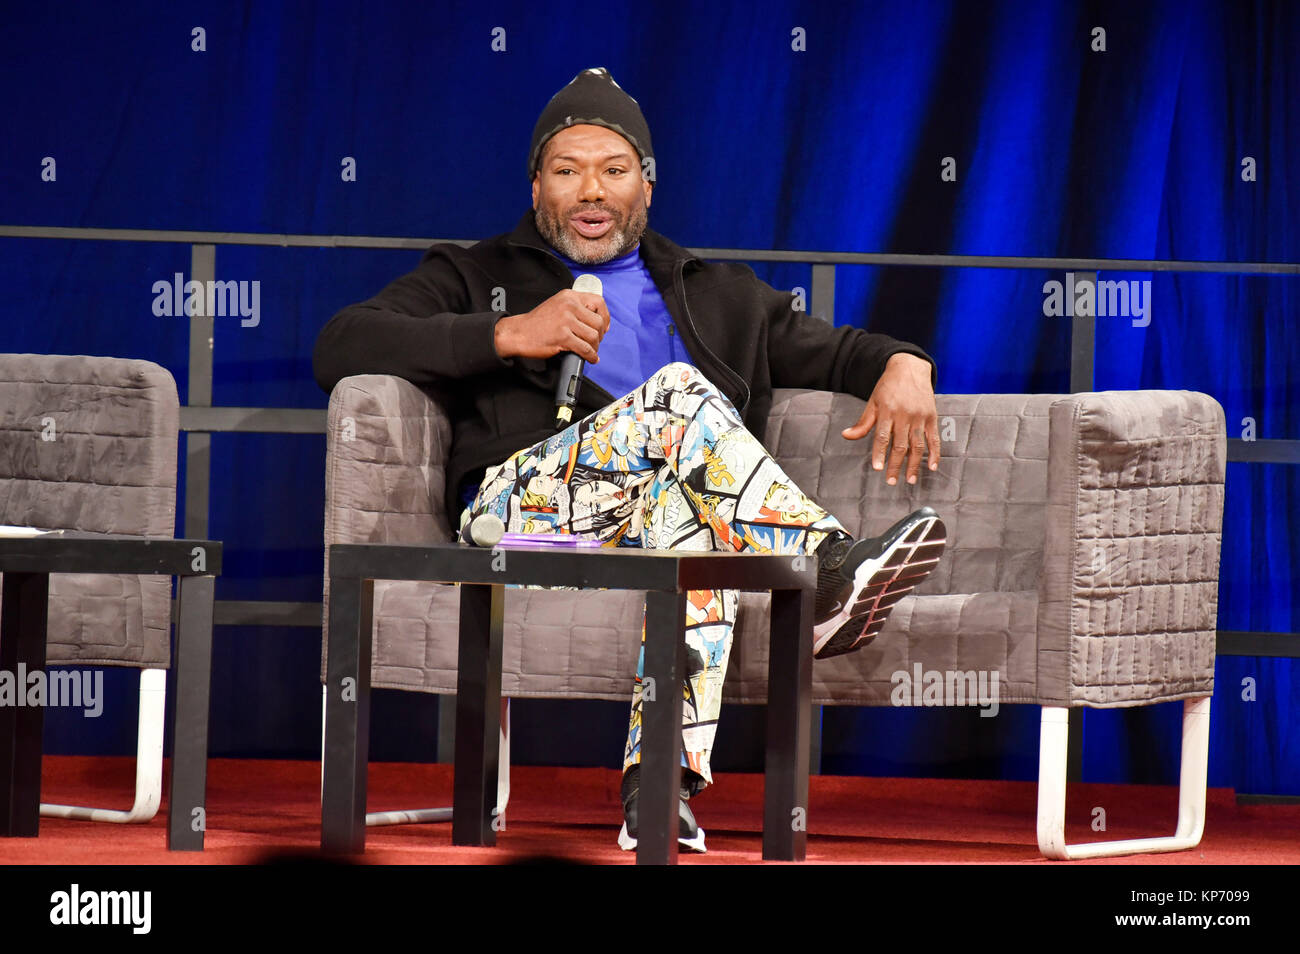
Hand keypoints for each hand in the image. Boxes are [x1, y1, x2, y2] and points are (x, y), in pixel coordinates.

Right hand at [494, 289, 609, 362]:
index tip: (604, 326)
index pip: (598, 302)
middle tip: (595, 342)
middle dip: (600, 335)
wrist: (518, 333)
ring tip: (591, 350)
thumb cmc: (537, 323)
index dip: (605, 316)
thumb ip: (575, 308)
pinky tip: (590, 358)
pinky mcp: (563, 337)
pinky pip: (585, 348)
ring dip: (595, 347)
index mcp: (569, 296)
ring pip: (593, 336)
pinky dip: (590, 356)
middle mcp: (569, 305)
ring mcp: (566, 321)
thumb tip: (595, 319)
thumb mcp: (557, 305)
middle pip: (598, 321)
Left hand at [841, 353, 939, 485]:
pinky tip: (932, 466)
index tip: (878, 468)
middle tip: (891, 481)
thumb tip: (846, 435)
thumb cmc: (888, 386)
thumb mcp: (872, 401)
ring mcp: (920, 416)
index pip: (882, 436)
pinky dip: (934, 453)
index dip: (879, 453)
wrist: (910, 367)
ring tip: (910, 480)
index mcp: (887, 410)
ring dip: (915, 464)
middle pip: (900, 444)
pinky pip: (934, 438)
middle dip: (896, 465)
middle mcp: (904, 414)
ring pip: (917, 444)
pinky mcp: (932, 416)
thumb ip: (863, 422)